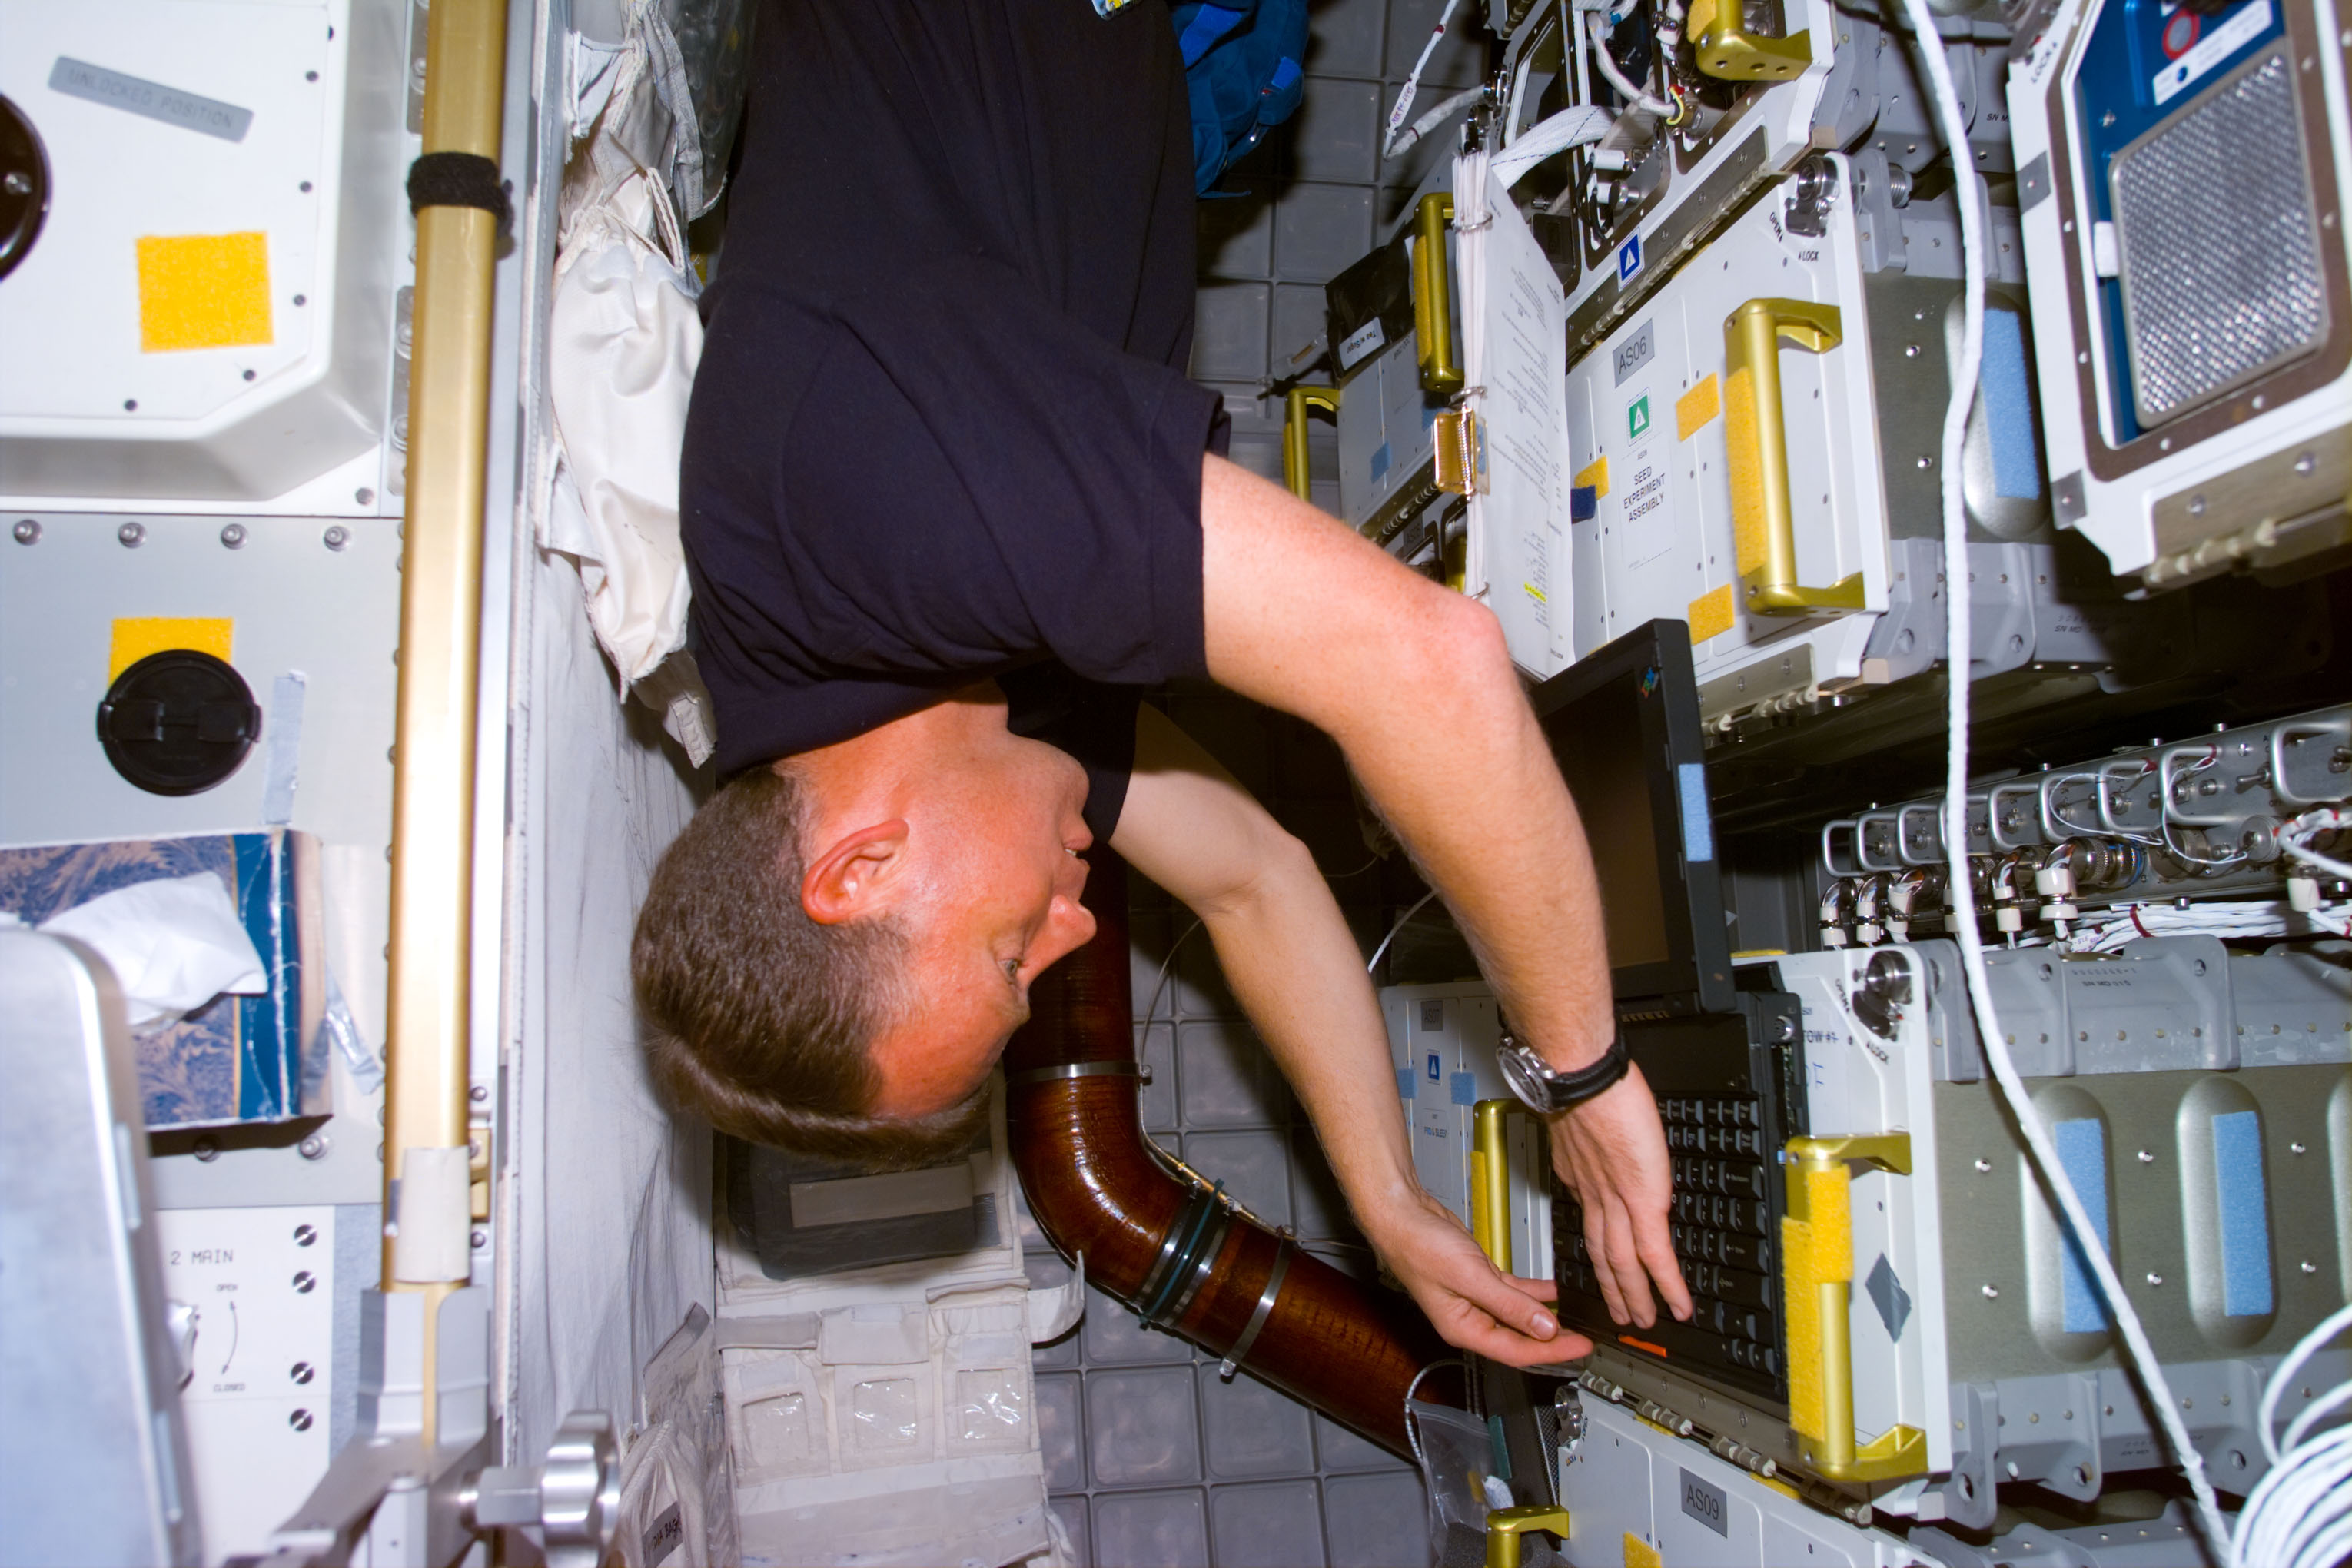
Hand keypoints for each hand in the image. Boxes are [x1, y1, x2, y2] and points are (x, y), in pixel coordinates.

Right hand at [1365, 1187, 1591, 1367]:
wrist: (1401, 1215)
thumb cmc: (1419, 1247)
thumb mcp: (1471, 1278)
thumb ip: (1510, 1305)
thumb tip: (1545, 1328)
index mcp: (1464, 1329)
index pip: (1517, 1351)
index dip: (1553, 1352)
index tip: (1581, 1348)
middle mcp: (1471, 1319)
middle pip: (1520, 1337)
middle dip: (1554, 1339)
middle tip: (1586, 1337)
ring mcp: (1476, 1299)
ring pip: (1519, 1315)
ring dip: (1547, 1316)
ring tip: (1577, 1317)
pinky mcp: (1479, 1278)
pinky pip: (1514, 1292)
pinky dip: (1535, 1292)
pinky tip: (1555, 1290)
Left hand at [1548, 1063, 1692, 1329]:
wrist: (1580, 1075)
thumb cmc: (1583, 1079)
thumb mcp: (1582, 1112)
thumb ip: (1592, 1136)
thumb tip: (1605, 1137)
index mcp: (1581, 1172)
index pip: (1592, 1221)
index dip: (1598, 1247)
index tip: (1604, 1265)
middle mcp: (1594, 1193)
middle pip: (1602, 1253)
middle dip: (1611, 1286)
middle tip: (1619, 1313)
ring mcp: (1617, 1201)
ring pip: (1624, 1262)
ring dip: (1634, 1295)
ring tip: (1643, 1320)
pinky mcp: (1642, 1202)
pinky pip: (1656, 1253)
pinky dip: (1667, 1283)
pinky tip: (1678, 1304)